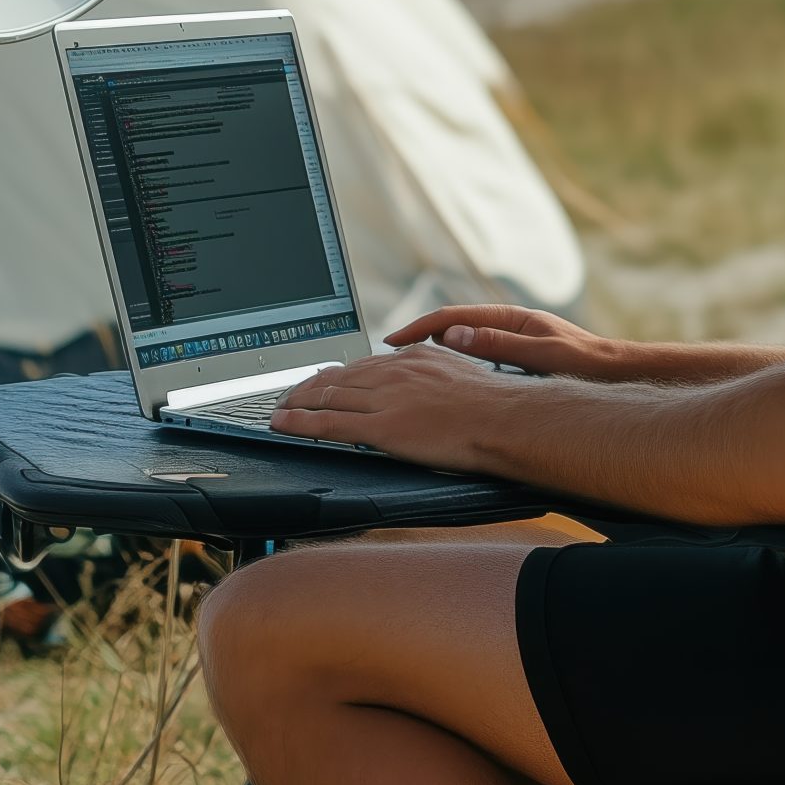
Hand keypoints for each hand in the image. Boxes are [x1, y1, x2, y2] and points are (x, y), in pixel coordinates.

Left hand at [270, 344, 529, 471]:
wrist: (506, 418)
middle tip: (286, 396)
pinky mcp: (382, 427)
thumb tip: (424, 380)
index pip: (361, 364)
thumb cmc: (494, 404)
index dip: (334, 374)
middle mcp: (393, 372)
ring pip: (326, 397)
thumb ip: (433, 374)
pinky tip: (282, 424)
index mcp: (412, 357)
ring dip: (295, 403)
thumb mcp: (459, 373)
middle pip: (337, 377)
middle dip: (307, 387)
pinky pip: (330, 424)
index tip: (319, 380)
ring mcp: (385, 399)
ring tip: (277, 410)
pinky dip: (300, 423)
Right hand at [385, 303, 621, 379]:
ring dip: (432, 348)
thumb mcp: (540, 355)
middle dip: (417, 336)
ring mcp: (510, 338)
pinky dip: (452, 360)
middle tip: (388, 355)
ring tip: (406, 365)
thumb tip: (452, 335)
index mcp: (508, 318)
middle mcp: (506, 324)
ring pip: (460, 340)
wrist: (614, 372)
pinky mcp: (515, 354)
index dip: (417, 328)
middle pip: (450, 325)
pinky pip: (473, 353)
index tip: (391, 341)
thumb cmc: (583, 363)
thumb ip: (497, 345)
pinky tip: (444, 376)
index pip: (450, 317)